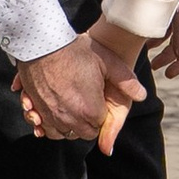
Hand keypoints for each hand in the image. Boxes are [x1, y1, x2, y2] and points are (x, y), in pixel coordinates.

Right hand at [16, 32, 139, 145]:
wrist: (43, 44)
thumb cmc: (76, 51)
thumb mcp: (108, 62)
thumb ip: (127, 81)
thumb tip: (142, 95)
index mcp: (91, 110)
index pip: (101, 124)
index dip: (101, 112)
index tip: (97, 98)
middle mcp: (71, 119)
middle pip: (84, 133)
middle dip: (88, 122)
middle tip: (87, 103)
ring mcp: (52, 116)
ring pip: (64, 134)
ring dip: (70, 125)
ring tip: (72, 108)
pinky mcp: (36, 111)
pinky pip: (45, 129)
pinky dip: (51, 125)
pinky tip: (55, 112)